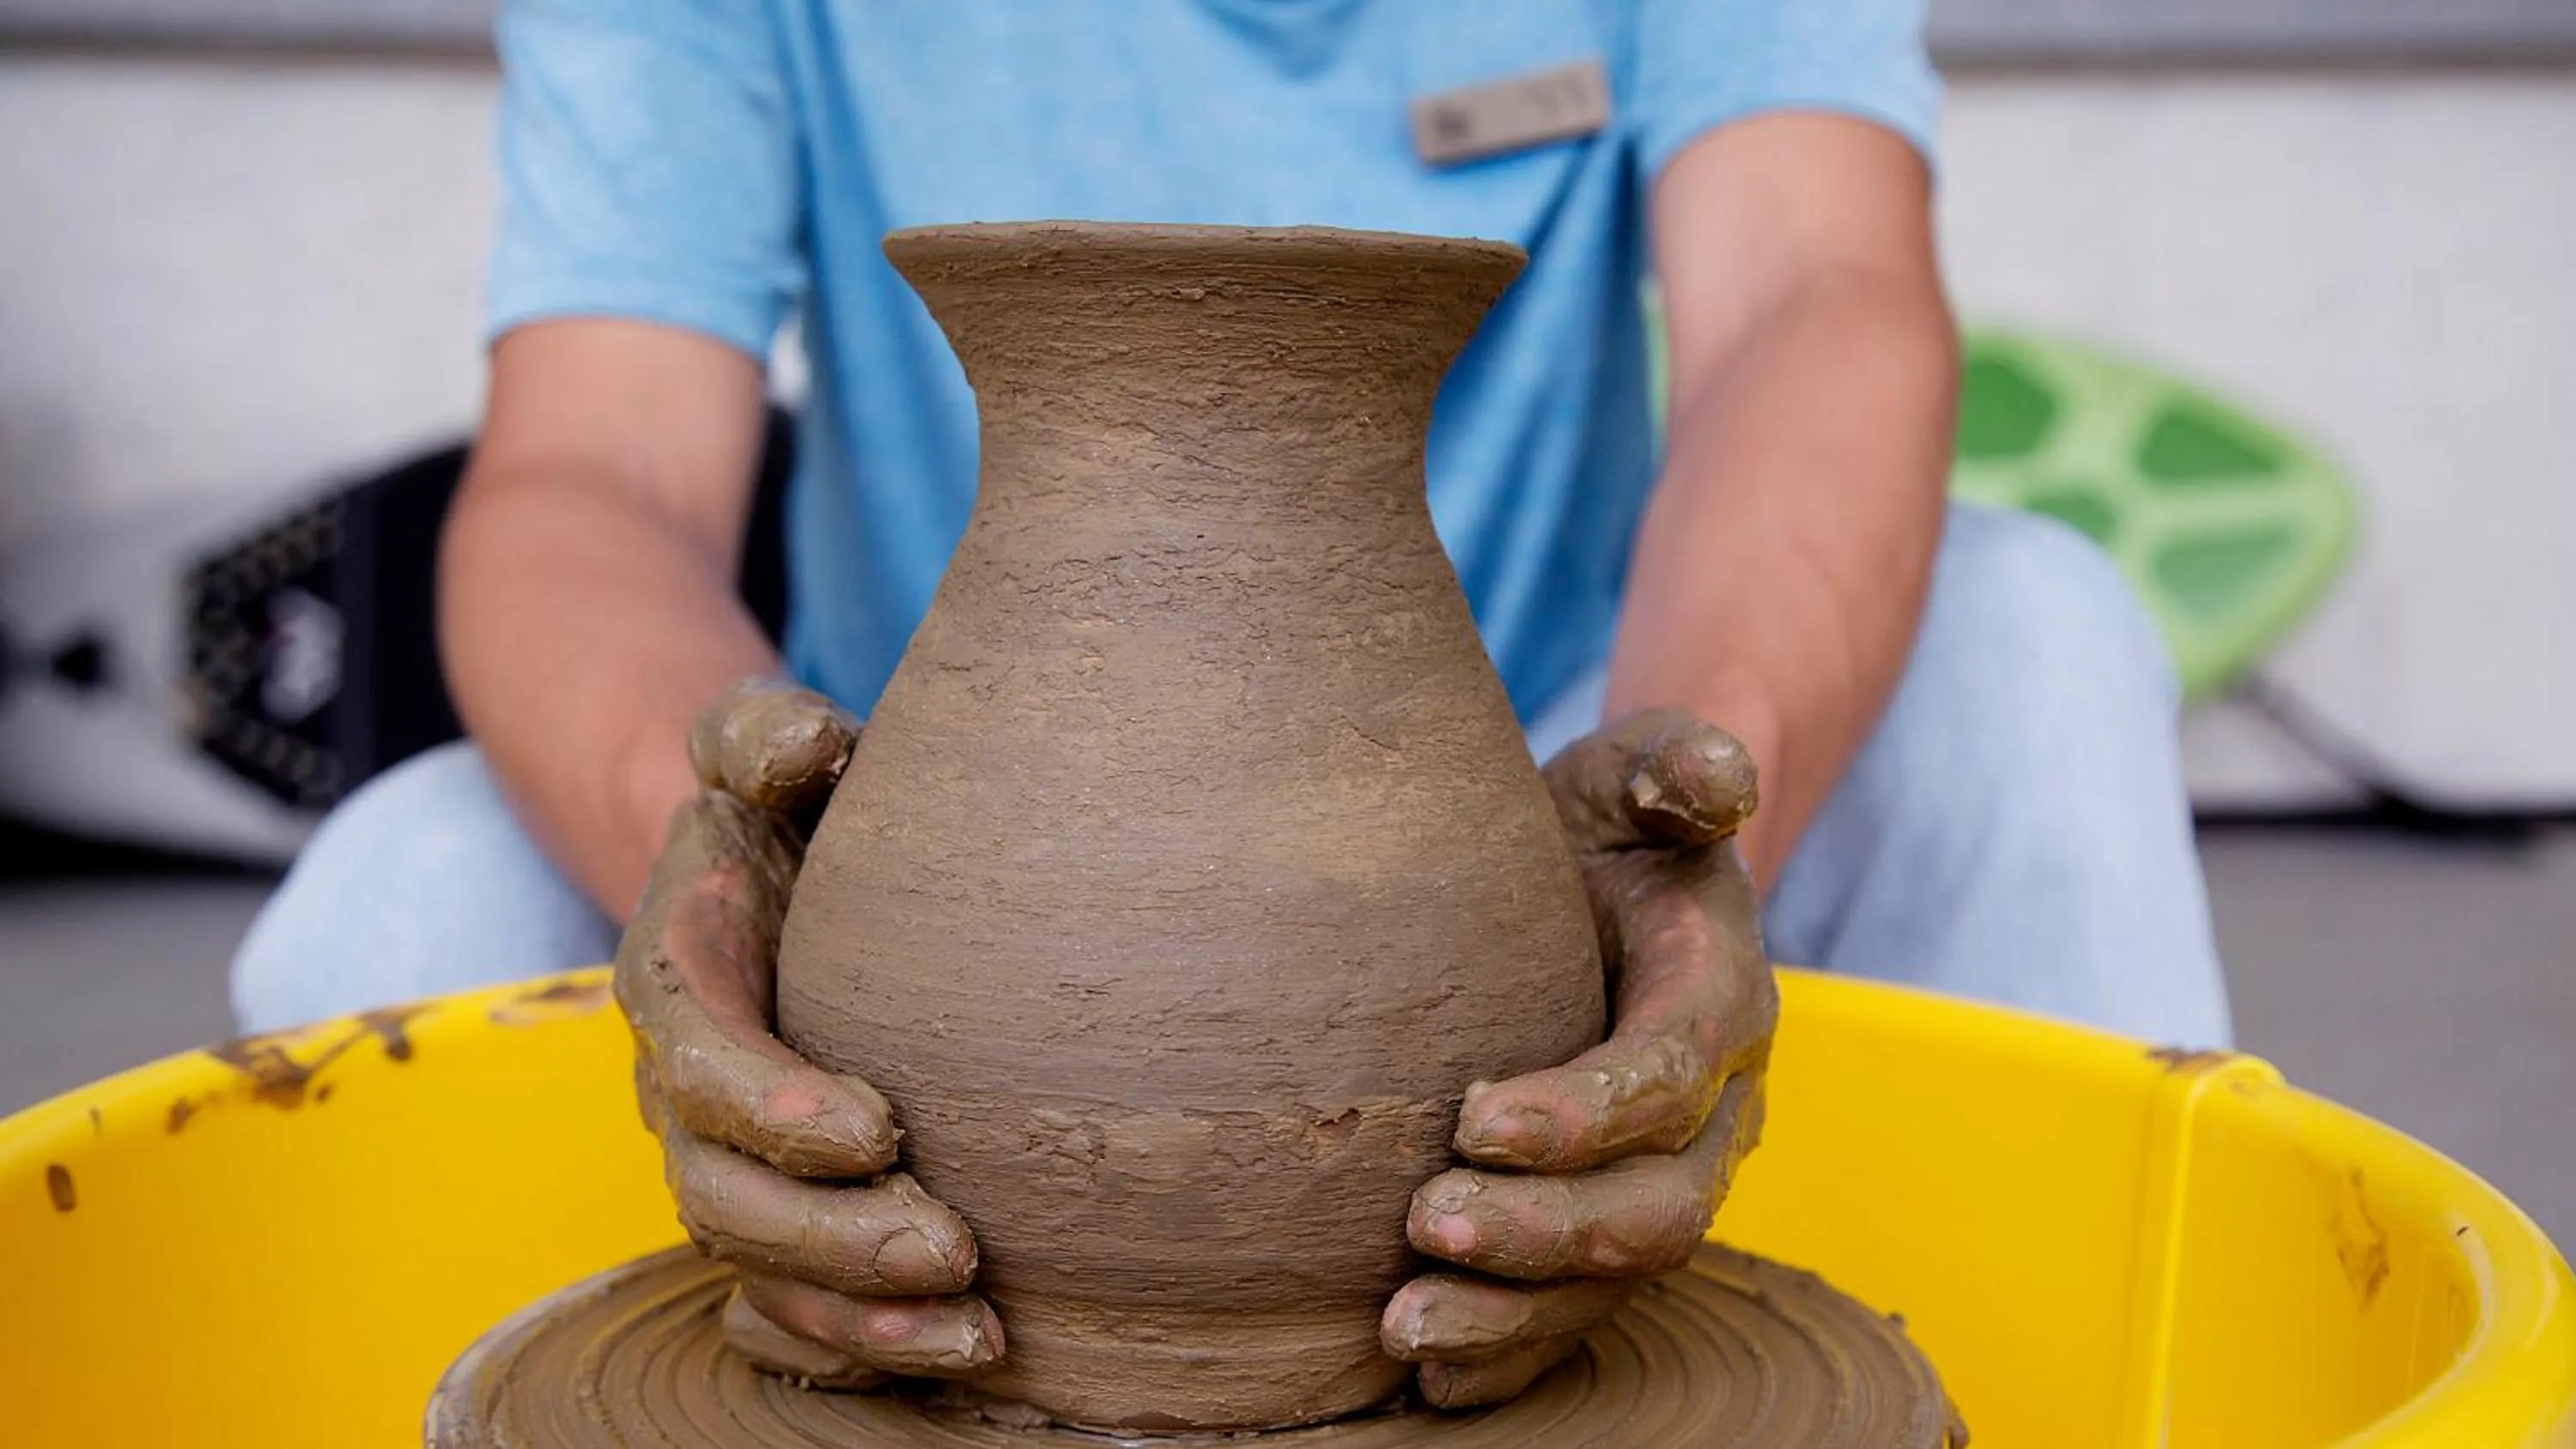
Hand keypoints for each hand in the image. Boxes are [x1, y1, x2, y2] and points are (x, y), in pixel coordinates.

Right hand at [613, 680, 1003, 1385]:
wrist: (770, 871)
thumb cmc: (790, 807)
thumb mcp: (769, 748)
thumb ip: (767, 734)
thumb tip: (807, 748)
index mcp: (679, 975)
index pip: (702, 1058)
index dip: (774, 1106)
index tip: (880, 1128)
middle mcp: (683, 1087)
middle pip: (723, 1194)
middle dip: (832, 1239)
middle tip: (956, 1250)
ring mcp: (719, 1160)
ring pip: (756, 1270)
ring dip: (859, 1314)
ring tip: (974, 1333)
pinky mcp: (768, 1209)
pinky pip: (777, 1311)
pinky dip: (845, 1348)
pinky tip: (937, 1357)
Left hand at [1380, 709, 1777, 1407]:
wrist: (1616, 880)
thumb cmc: (1606, 822)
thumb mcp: (1633, 769)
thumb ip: (1675, 764)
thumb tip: (1713, 782)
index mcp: (1718, 997)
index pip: (1667, 1074)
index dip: (1584, 1112)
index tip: (1471, 1121)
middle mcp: (1714, 1109)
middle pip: (1657, 1204)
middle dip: (1545, 1231)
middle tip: (1424, 1228)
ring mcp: (1671, 1177)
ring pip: (1619, 1280)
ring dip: (1517, 1315)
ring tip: (1406, 1330)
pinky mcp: (1616, 1224)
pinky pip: (1583, 1314)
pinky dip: (1513, 1357)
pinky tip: (1431, 1379)